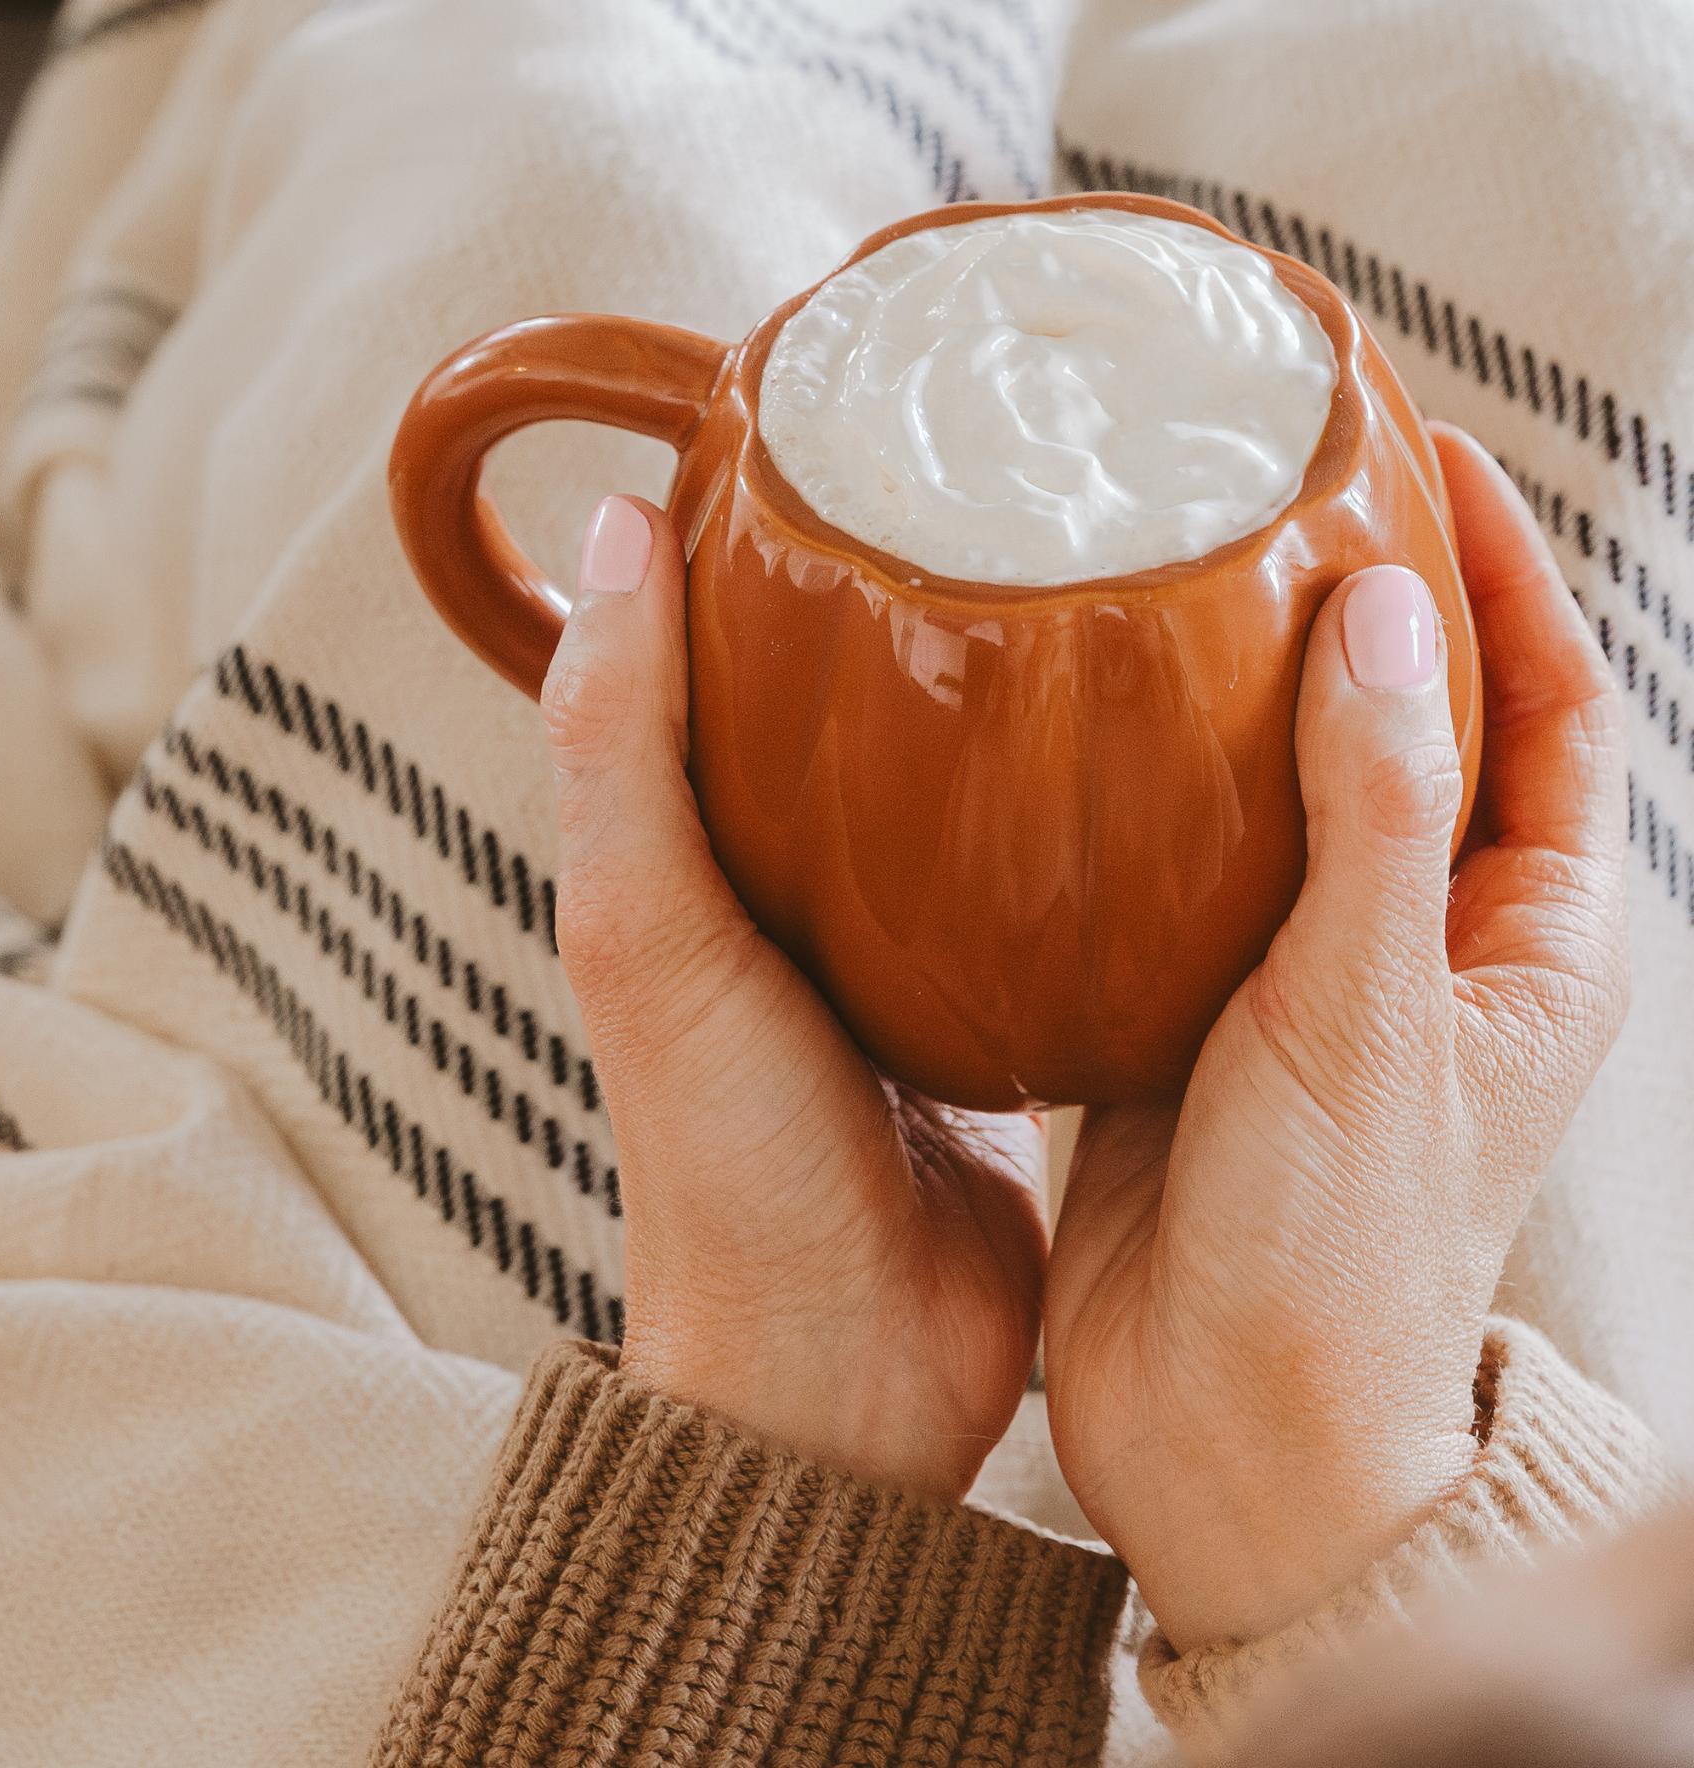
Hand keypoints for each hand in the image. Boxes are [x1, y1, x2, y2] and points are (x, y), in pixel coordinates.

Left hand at [541, 495, 1045, 1502]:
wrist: (843, 1369)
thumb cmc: (730, 1166)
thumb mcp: (649, 940)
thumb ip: (624, 750)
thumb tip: (626, 528)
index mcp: (711, 843)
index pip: (737, 638)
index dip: (786, 527)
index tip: (875, 417)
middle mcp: (812, 872)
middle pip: (878, 687)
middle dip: (945, 583)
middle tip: (1041, 472)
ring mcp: (922, 930)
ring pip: (981, 767)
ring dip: (1042, 687)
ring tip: (1136, 579)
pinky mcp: (1013, 990)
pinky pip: (1058, 866)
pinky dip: (1103, 804)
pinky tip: (1182, 750)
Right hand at [1042, 424, 1629, 1652]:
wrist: (1228, 1434)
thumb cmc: (1337, 1258)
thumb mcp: (1366, 1016)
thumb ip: (1372, 815)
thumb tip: (1378, 616)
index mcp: (1525, 942)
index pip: (1546, 709)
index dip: (1501, 572)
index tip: (1426, 454)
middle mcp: (1424, 947)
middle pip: (1418, 730)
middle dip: (1368, 608)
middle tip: (1284, 492)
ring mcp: (1306, 980)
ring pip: (1291, 794)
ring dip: (1248, 696)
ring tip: (1174, 584)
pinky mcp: (1200, 1016)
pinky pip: (1188, 870)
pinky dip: (1151, 798)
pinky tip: (1084, 743)